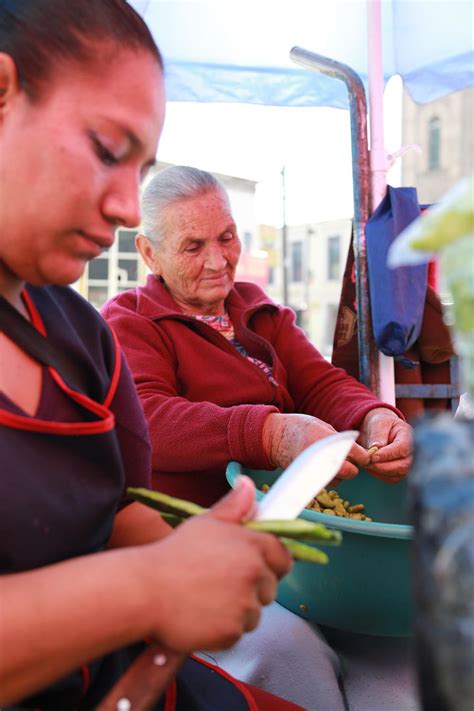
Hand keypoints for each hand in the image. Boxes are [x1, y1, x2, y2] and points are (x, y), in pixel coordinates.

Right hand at [138, 476, 291, 652]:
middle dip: (253, 588)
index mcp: (251, 545)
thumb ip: (233, 507)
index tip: (256, 566)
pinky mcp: (232, 631)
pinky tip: (203, 615)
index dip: (272, 562)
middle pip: (271, 587)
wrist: (144, 590)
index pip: (283, 556)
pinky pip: (238, 632)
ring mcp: (244, 604)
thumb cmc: (173, 554)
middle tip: (222, 583)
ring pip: (255, 612)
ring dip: (238, 610)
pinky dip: (224, 629)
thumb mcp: (204, 524)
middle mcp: (253, 574)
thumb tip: (248, 484)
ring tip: (207, 598)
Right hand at [262, 413, 369, 484]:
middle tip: (349, 459)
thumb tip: (357, 451)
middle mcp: (321, 458)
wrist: (273, 437)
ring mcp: (313, 470)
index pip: (356, 454)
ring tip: (331, 461)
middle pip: (350, 472)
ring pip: (339, 480)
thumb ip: (340, 439)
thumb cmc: (299, 427)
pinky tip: (322, 467)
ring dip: (340, 474)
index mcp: (327, 441)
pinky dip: (329, 477)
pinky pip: (326, 483)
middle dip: (352, 467)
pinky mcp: (307, 479)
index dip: (363, 455)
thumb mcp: (322, 425)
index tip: (363, 455)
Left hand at [359, 408, 412, 482]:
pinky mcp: (399, 472)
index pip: (402, 448)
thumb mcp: (378, 423)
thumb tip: (376, 448)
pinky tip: (369, 466)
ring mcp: (407, 464)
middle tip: (366, 462)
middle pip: (403, 466)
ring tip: (366, 462)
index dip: (388, 454)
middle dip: (382, 466)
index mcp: (409, 436)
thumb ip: (378, 434)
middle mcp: (412, 452)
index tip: (373, 456)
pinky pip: (390, 478)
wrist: (379, 430)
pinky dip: (378, 474)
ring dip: (379, 471)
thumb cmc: (380, 424)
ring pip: (396, 475)